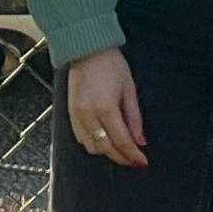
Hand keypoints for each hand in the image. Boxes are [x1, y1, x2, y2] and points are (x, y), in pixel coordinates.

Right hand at [66, 47, 145, 166]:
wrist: (87, 49)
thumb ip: (134, 118)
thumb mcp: (129, 89)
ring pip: (91, 147)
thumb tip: (140, 141)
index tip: (142, 161)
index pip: (121, 141)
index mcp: (105, 109)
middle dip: (120, 157)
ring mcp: (76, 116)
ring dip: (107, 152)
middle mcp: (88, 115)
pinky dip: (93, 144)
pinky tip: (104, 140)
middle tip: (133, 159)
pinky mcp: (70, 113)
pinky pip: (80, 138)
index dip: (133, 155)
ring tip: (120, 150)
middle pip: (105, 149)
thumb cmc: (111, 65)